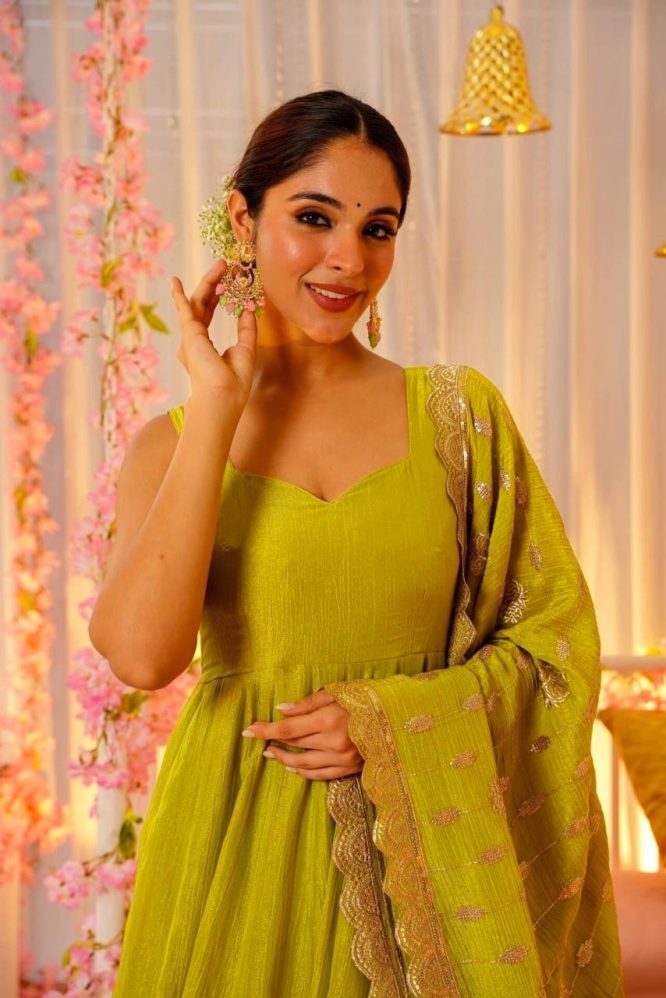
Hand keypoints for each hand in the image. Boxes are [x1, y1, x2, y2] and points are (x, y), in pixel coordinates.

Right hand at [170, 259, 256, 409]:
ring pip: (198, 302)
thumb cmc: (234, 382)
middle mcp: (193, 341)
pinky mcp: (190, 335)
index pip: (208, 314)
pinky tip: (175, 282)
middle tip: (225, 265)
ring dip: (208, 282)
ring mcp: (189, 338)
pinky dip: (180, 296)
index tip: (228, 282)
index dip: (218, 297)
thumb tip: (249, 308)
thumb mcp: (245, 349)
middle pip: (202, 304)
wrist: (223, 397)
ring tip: (220, 265)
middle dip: (213, 283)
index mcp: (203, 346)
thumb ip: (246, 329)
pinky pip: (185, 310)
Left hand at [242, 691, 363, 780]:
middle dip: (273, 743)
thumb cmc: (368, 698)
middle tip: (258, 739)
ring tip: (272, 754)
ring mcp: (343, 759)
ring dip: (284, 760)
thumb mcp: (339, 691)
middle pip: (294, 746)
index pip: (288, 729)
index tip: (248, 730)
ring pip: (304, 765)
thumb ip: (309, 702)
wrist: (401, 718)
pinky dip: (303, 772)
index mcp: (330, 720)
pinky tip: (292, 767)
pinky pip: (320, 775)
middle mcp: (334, 742)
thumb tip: (282, 710)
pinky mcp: (350, 769)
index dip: (266, 730)